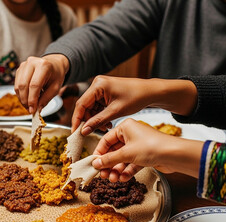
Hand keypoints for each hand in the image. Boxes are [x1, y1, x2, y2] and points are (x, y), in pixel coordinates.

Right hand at [14, 54, 68, 113]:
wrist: (54, 65)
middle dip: (25, 100)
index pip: (34, 85)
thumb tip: (37, 109)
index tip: (33, 110)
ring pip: (18, 86)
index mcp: (43, 66)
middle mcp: (32, 63)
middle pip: (23, 85)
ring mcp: (24, 65)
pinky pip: (16, 85)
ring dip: (22, 99)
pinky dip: (20, 95)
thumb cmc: (55, 76)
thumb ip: (46, 98)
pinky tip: (26, 99)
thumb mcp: (56, 88)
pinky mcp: (19, 70)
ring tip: (28, 106)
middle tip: (30, 110)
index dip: (32, 99)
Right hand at [72, 76, 197, 134]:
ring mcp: (100, 88)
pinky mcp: (104, 92)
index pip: (81, 104)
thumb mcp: (115, 112)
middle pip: (85, 106)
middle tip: (91, 132)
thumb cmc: (136, 97)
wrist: (150, 92)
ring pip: (91, 108)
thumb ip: (98, 121)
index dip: (77, 119)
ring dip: (95, 119)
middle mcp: (97, 84)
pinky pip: (97, 106)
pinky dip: (100, 116)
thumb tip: (83, 131)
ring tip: (104, 128)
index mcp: (98, 85)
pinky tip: (107, 123)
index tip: (75, 132)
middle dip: (88, 120)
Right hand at [92, 119, 201, 181]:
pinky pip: (132, 163)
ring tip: (113, 179)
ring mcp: (139, 145)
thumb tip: (96, 163)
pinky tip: (123, 179)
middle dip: (109, 164)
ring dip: (117, 169)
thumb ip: (109, 159)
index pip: (106, 140)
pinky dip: (127, 171)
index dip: (99, 152)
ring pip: (123, 159)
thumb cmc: (152, 146)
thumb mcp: (126, 153)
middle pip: (114, 151)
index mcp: (125, 127)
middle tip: (103, 175)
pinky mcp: (145, 155)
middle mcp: (131, 135)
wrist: (175, 155)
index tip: (94, 163)